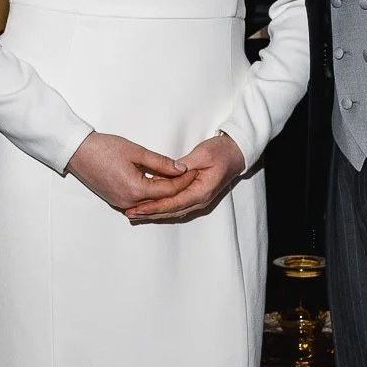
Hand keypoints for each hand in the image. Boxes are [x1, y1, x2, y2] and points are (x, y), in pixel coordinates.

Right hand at [67, 132, 187, 212]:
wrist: (77, 152)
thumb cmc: (104, 148)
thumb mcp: (136, 151)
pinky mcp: (116, 201)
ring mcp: (121, 203)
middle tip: (190, 176)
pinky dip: (151, 195)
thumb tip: (180, 168)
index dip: (183, 181)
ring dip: (164, 192)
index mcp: (135, 190)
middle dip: (177, 188)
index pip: (168, 191)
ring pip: (150, 202)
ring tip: (178, 179)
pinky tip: (159, 185)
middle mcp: (128, 202)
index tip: (194, 171)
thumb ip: (160, 162)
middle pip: (161, 199)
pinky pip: (139, 201)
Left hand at [126, 133, 245, 224]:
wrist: (236, 153)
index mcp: (202, 191)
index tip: (139, 208)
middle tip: (130, 214)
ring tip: (135, 214)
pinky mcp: (194, 196)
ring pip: (172, 211)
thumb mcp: (203, 154)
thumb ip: (185, 165)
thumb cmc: (221, 152)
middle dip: (150, 213)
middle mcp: (200, 200)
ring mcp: (198, 200)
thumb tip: (170, 172)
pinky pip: (176, 206)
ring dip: (154, 213)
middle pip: (171, 211)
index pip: (174, 203)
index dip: (155, 206)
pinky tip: (149, 208)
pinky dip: (162, 208)